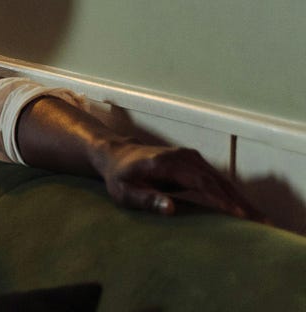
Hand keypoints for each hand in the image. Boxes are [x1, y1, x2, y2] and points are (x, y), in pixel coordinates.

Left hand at [95, 141, 262, 220]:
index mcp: (167, 163)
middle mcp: (183, 157)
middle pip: (217, 180)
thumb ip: (145, 199)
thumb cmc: (119, 177)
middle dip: (238, 201)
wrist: (117, 155)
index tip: (237, 214)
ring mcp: (191, 158)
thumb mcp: (124, 192)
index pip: (200, 181)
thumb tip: (170, 209)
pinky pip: (217, 180)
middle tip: (259, 222)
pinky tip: (244, 210)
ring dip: (240, 198)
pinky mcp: (195, 163)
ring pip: (221, 179)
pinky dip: (232, 194)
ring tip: (259, 219)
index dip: (220, 197)